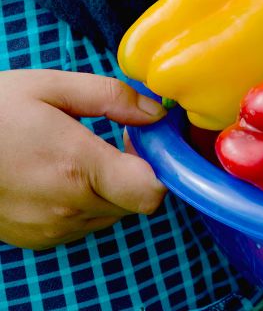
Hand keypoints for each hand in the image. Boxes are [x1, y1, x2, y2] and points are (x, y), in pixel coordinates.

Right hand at [0, 70, 167, 248]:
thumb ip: (112, 97)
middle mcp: (68, 206)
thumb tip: (156, 112)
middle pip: (135, 201)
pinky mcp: (38, 239)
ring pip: (112, 213)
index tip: (145, 142)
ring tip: (80, 155)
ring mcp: (51, 229)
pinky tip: (60, 175)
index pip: (151, 191)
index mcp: (77, 166)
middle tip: (113, 140)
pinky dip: (85, 202)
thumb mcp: (51, 87)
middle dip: (135, 172)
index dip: (160, 166)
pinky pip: (84, 224)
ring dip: (110, 188)